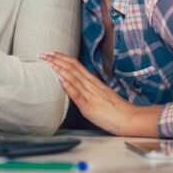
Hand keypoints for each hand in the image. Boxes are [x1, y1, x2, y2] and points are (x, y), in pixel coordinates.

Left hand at [40, 52, 159, 136]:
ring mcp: (90, 94)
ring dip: (58, 68)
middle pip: (72, 67)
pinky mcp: (89, 107)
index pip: (76, 65)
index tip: (51, 53)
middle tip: (43, 53)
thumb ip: (89, 88)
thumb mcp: (101, 95)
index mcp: (94, 82)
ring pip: (73, 77)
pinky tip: (60, 79)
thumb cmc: (116, 109)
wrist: (129, 118)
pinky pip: (77, 94)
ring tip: (47, 62)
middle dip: (56, 59)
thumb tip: (75, 85)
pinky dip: (68, 85)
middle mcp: (91, 85)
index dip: (62, 58)